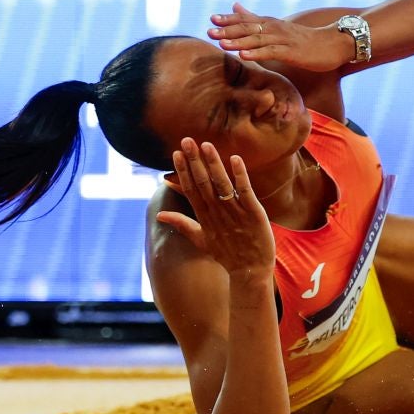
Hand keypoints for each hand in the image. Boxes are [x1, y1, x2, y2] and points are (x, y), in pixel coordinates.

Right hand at [155, 139, 276, 279]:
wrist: (250, 272)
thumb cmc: (227, 254)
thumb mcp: (201, 239)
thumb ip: (182, 224)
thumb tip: (160, 214)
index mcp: (204, 216)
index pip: (191, 189)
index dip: (183, 171)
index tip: (176, 153)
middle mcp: (217, 212)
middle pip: (202, 183)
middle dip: (194, 161)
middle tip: (187, 141)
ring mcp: (234, 212)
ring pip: (221, 184)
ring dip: (213, 164)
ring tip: (206, 145)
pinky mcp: (253, 213)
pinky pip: (245, 191)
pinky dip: (239, 175)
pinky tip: (235, 159)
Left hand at [209, 3, 351, 71]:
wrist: (335, 43)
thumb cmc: (306, 38)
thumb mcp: (279, 26)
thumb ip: (255, 17)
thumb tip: (234, 6)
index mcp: (271, 24)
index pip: (246, 19)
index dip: (229, 19)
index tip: (211, 19)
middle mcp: (276, 29)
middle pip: (249, 28)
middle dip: (228, 30)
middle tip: (209, 32)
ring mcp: (284, 40)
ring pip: (257, 40)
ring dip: (238, 41)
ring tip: (221, 44)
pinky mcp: (292, 52)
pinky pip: (271, 52)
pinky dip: (256, 53)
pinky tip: (243, 55)